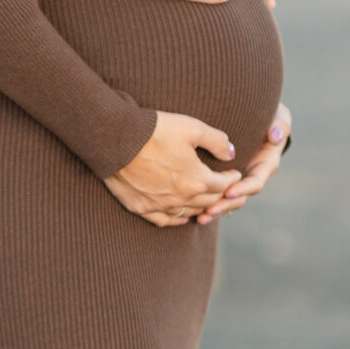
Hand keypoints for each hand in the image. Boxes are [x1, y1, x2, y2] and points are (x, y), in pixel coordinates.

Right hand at [104, 112, 241, 226]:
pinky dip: (176, 219)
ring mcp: (160, 205)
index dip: (232, 179)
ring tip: (205, 200)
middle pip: (208, 202)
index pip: (223, 185)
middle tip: (223, 188)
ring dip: (200, 208)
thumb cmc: (155, 129)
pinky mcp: (140, 207)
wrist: (115, 137)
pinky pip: (164, 221)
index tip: (235, 173)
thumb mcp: (192, 127)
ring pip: (188, 213)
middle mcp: (181, 198)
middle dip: (219, 194)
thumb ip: (217, 141)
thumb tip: (231, 153)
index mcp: (197, 179)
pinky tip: (180, 217)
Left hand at [193, 102, 291, 224]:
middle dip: (225, 205)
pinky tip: (194, 213)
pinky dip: (206, 204)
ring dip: (215, 210)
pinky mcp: (224, 180)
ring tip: (201, 218)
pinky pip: (217, 196)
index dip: (243, 188)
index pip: (255, 182)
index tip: (229, 191)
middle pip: (239, 197)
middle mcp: (251, 176)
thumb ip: (280, 125)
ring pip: (227, 201)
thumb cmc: (269, 118)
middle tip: (210, 210)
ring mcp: (238, 180)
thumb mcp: (278, 118)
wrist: (255, 118)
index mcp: (265, 166)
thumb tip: (275, 137)